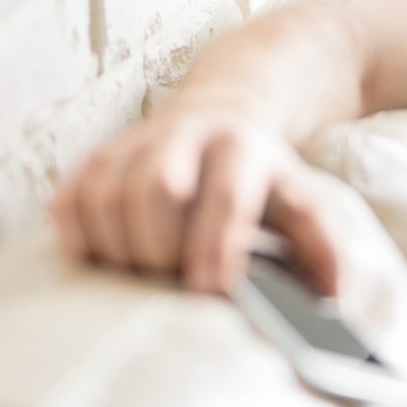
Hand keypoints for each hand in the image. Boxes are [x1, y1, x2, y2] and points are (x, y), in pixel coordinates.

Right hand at [47, 95, 345, 297]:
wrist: (226, 108)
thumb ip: (323, 248)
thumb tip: (335, 298)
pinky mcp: (98, 155)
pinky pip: (71, 195)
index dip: (215, 244)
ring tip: (139, 276)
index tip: (208, 291)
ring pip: (107, 193)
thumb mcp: (303, 202)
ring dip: (117, 247)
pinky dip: (77, 234)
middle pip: (156, 188)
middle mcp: (186, 135)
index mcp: (242, 148)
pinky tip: (100, 256)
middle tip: (170, 282)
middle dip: (159, 246)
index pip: (226, 196)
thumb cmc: (263, 178)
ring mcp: (135, 142)